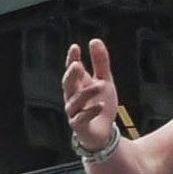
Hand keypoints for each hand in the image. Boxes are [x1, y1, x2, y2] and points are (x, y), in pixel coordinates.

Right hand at [61, 39, 122, 156]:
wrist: (104, 133)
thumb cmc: (100, 105)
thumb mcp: (104, 81)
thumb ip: (100, 62)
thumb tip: (95, 40)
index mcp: (77, 85)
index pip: (72, 70)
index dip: (72, 59)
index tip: (75, 48)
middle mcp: (72, 97)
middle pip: (67, 85)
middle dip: (71, 75)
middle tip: (76, 65)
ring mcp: (74, 112)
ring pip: (75, 101)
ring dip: (87, 93)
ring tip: (100, 85)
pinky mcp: (79, 126)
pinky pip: (81, 118)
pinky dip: (90, 111)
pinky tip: (100, 105)